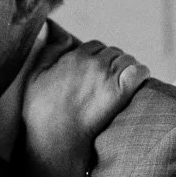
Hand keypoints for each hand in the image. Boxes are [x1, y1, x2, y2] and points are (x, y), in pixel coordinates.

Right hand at [20, 36, 149, 176]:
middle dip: (112, 63)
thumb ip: (50, 52)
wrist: (54, 140)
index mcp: (74, 57)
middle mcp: (93, 62)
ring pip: (128, 60)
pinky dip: (141, 75)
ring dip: (126, 69)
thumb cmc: (41, 112)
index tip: (95, 72)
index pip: (95, 46)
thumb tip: (65, 36)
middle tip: (108, 81)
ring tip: (121, 84)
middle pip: (113, 52)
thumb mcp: (34, 76)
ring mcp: (108, 76)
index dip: (96, 58)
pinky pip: (140, 72)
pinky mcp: (122, 92)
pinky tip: (136, 84)